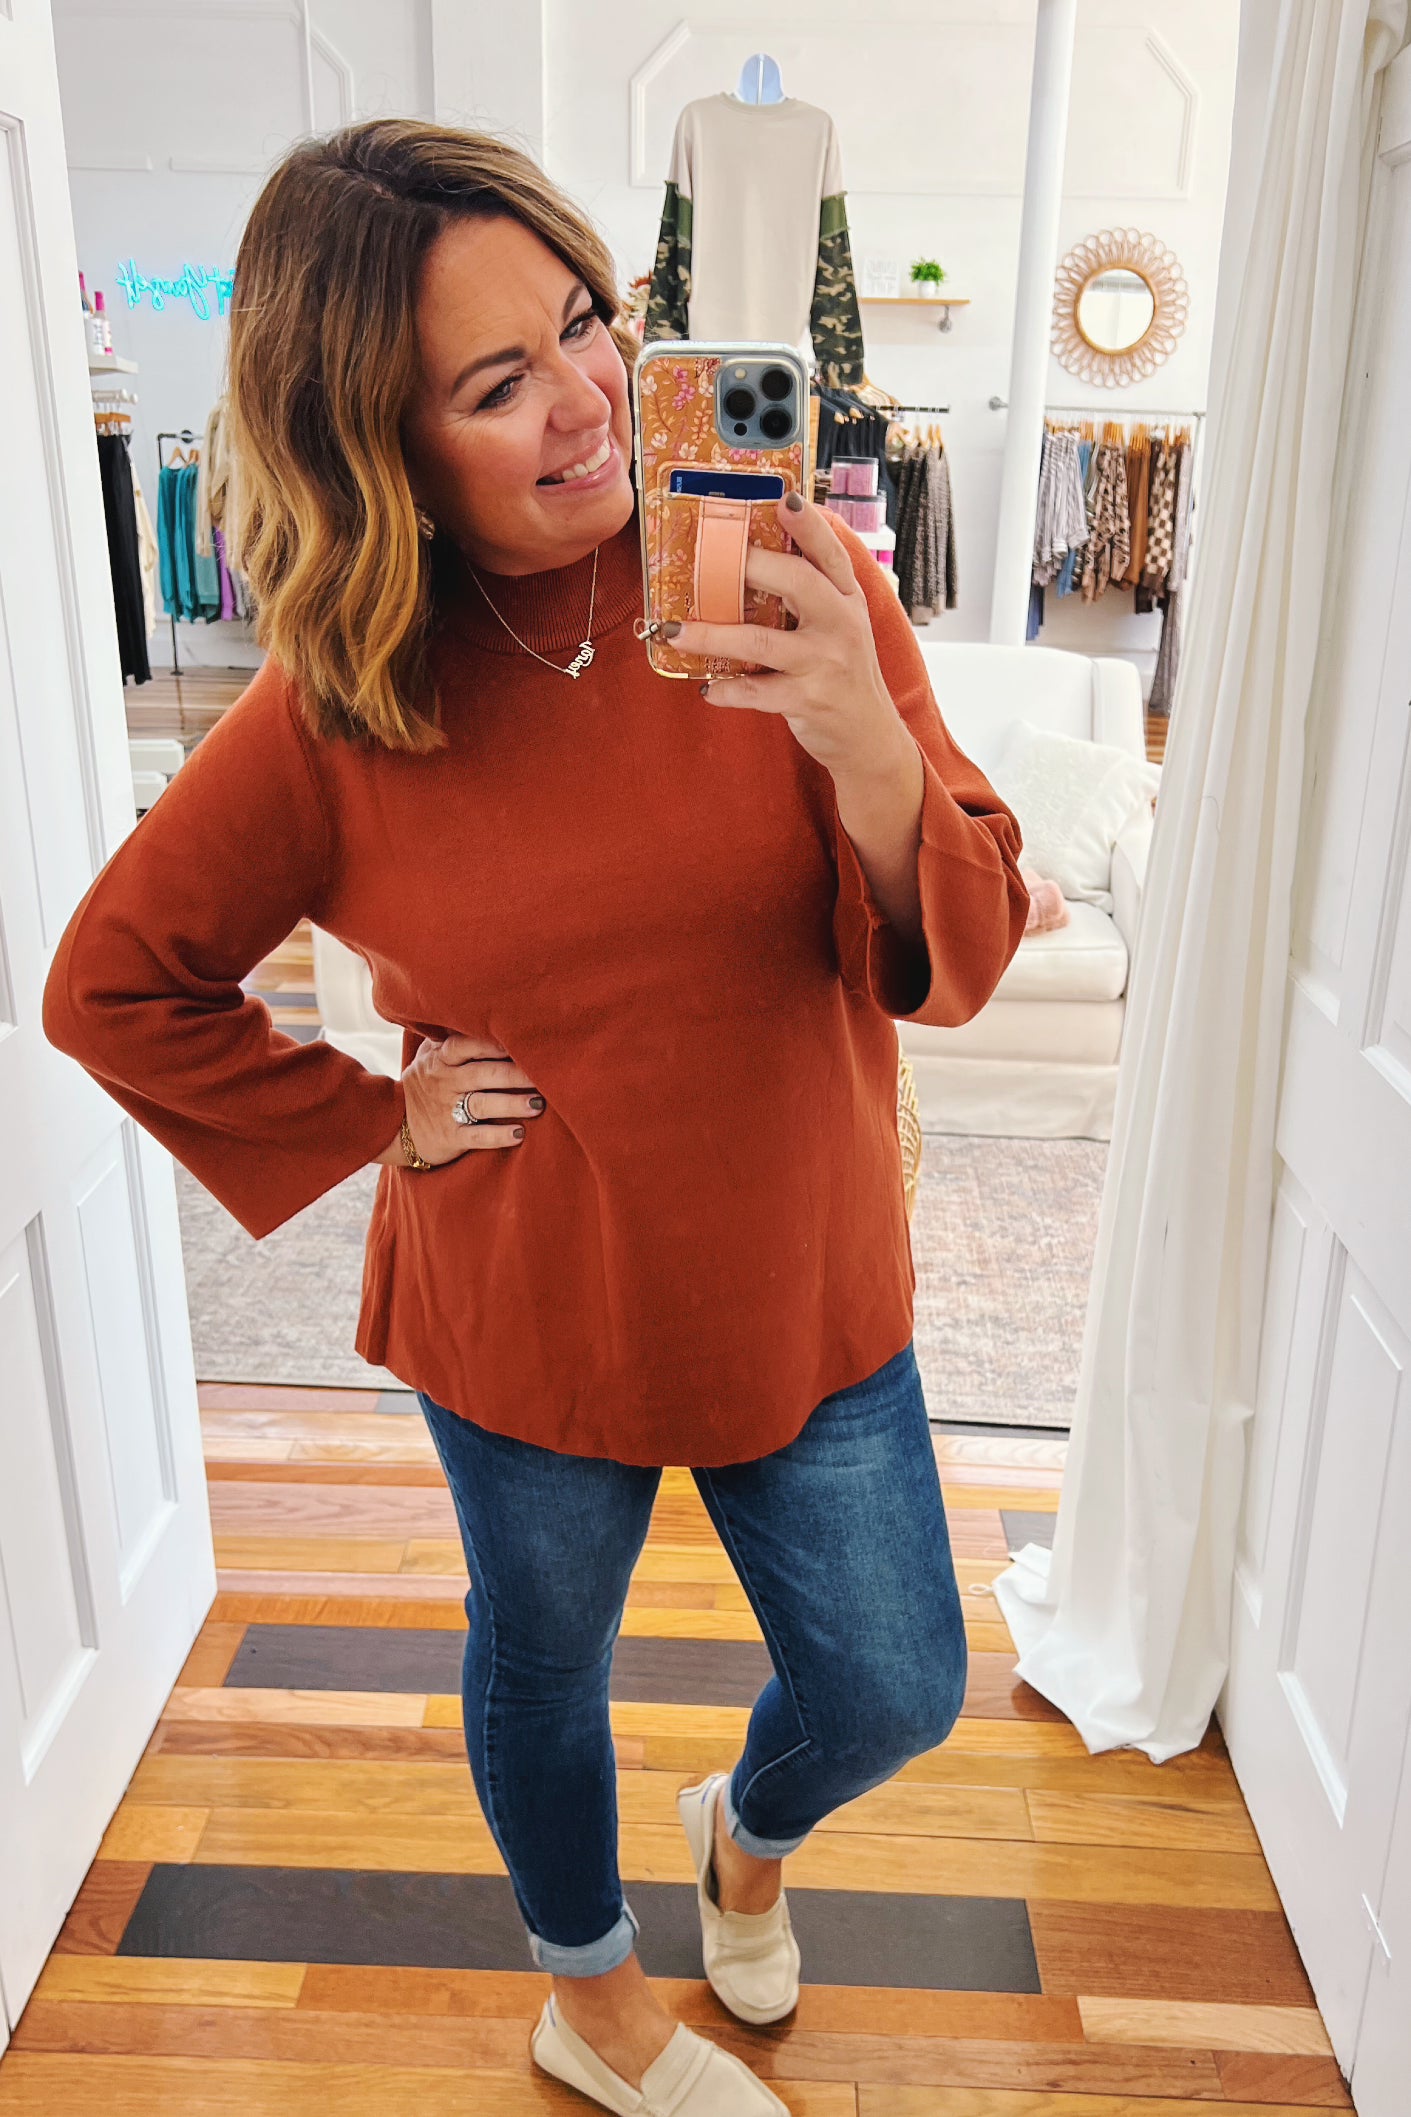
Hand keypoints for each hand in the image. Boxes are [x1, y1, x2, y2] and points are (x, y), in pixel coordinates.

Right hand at [375, 1033, 544, 1167]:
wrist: (394, 1125)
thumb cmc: (425, 1083)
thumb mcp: (429, 1056)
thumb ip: (451, 1036)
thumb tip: (481, 1007)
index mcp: (441, 1059)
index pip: (466, 1045)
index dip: (492, 1042)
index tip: (520, 1039)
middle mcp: (445, 1082)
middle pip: (483, 1073)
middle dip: (514, 1073)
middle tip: (545, 1073)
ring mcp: (447, 1110)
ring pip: (482, 1104)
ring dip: (511, 1103)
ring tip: (538, 1104)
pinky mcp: (450, 1137)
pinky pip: (476, 1136)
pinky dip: (498, 1136)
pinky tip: (519, 1134)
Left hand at [661, 492, 913, 779]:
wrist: (868, 735)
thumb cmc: (841, 671)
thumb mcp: (839, 624)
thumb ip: (809, 593)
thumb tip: (752, 554)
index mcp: (846, 598)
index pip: (830, 553)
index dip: (809, 525)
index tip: (784, 499)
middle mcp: (841, 625)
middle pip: (797, 583)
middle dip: (751, 566)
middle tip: (706, 560)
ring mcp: (825, 663)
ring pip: (761, 641)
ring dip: (712, 635)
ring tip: (676, 630)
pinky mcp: (808, 700)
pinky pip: (757, 692)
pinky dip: (727, 690)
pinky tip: (707, 689)